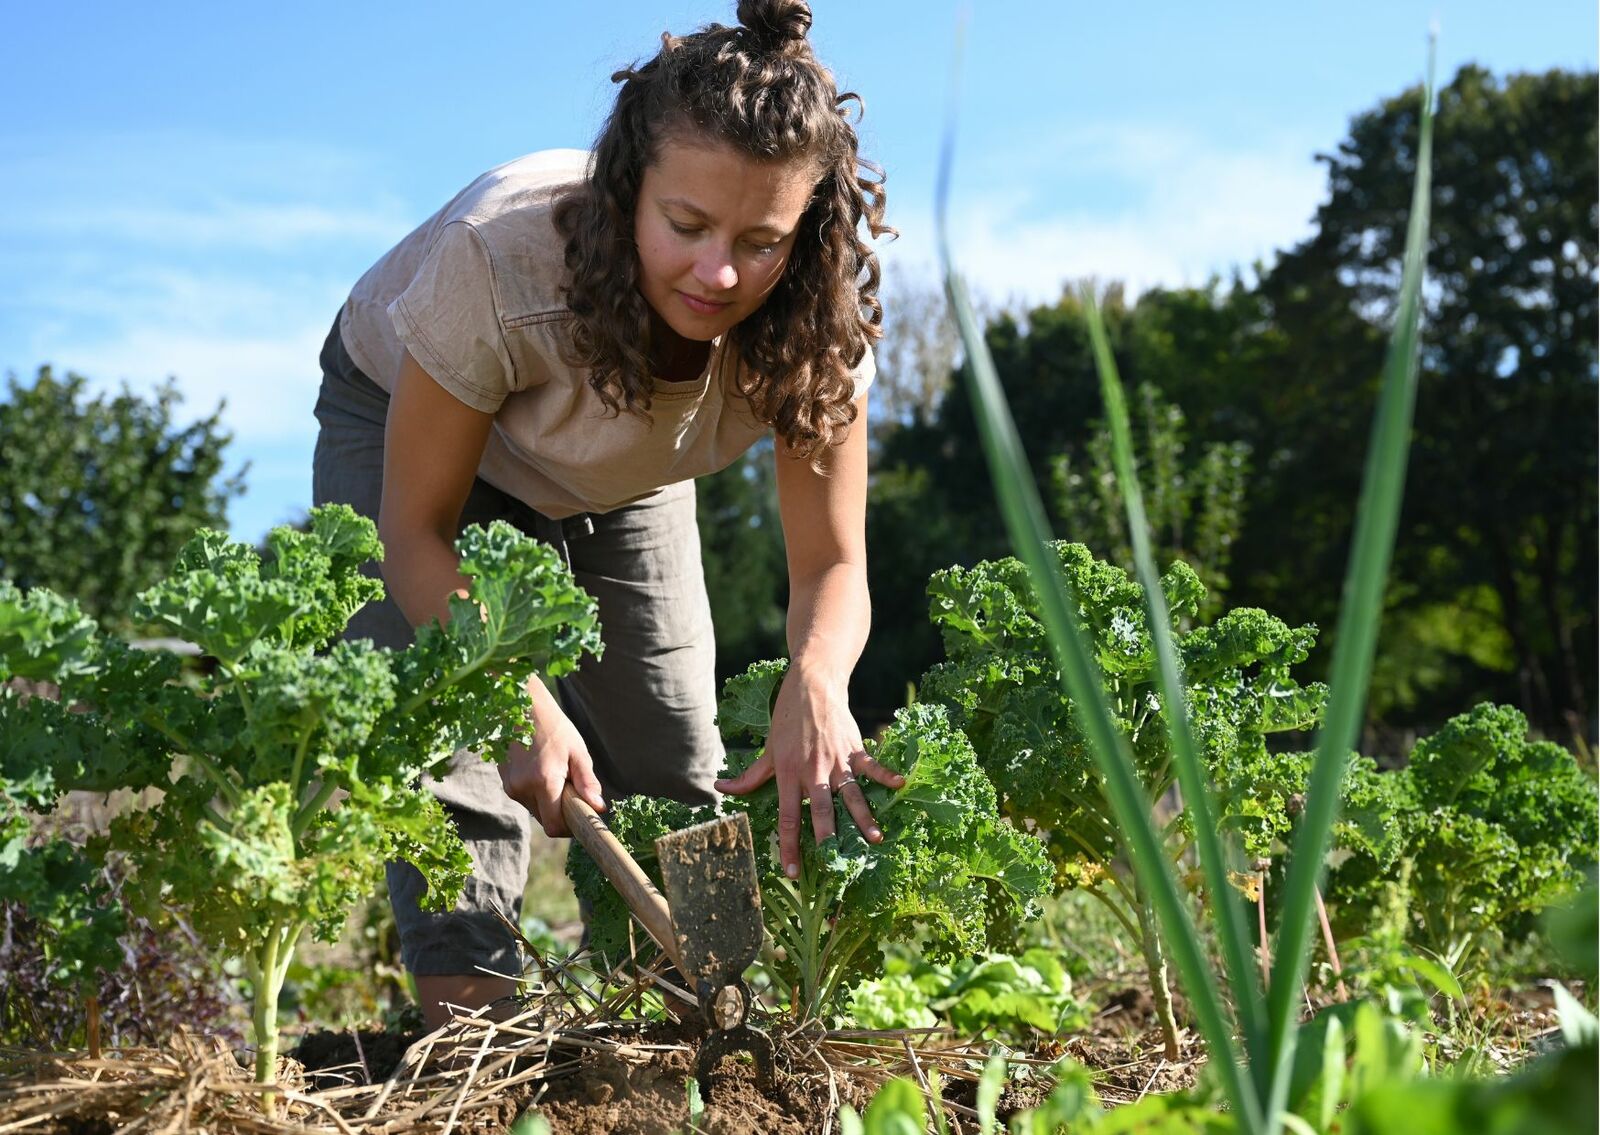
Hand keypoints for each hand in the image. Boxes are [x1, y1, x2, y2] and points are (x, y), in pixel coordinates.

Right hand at [499, 690, 603, 837]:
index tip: (581, 814)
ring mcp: (510, 784)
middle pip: (545, 819)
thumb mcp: (577, 750)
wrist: (520, 704)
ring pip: (535, 808)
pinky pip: (524, 795)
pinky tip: (540, 766)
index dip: (570, 827)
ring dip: (548, 799)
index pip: (555, 826)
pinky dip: (536, 790)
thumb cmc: (553, 725)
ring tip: (554, 770)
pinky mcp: (504, 779)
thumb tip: (598, 808)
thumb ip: (587, 782)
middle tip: (571, 785)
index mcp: (543, 782)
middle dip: (561, 810)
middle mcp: (522, 788)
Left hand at [714, 661, 903, 879]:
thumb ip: (750, 775)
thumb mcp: (768, 748)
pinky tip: (900, 784)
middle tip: (834, 865)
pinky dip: (885, 774)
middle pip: (821, 811)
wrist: (812, 685)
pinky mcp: (854, 748)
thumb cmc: (788, 719)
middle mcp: (814, 771)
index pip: (788, 817)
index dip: (789, 846)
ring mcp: (837, 760)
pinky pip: (871, 765)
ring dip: (863, 817)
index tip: (792, 870)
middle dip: (828, 839)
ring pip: (850, 795)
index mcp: (790, 774)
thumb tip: (722, 789)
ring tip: (874, 839)